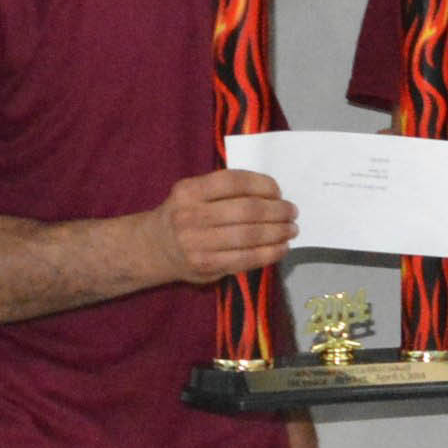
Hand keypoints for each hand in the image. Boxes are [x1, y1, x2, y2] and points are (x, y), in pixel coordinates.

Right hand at [145, 168, 295, 285]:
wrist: (155, 247)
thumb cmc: (185, 215)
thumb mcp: (194, 194)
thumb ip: (225, 191)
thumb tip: (273, 194)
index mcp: (188, 191)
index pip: (234, 182)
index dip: (263, 185)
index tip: (278, 191)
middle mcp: (189, 215)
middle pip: (246, 210)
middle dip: (277, 211)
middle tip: (292, 212)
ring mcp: (196, 243)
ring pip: (249, 235)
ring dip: (278, 232)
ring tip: (291, 229)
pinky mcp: (206, 265)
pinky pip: (246, 258)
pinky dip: (270, 253)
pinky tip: (282, 247)